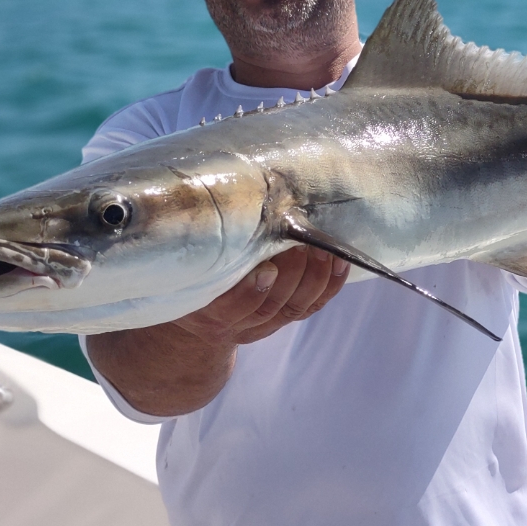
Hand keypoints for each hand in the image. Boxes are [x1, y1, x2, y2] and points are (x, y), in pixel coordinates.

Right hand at [175, 245, 348, 345]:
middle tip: (301, 243)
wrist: (192, 303)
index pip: (228, 308)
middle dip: (291, 275)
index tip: (267, 268)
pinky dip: (329, 286)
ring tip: (323, 249)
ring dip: (313, 278)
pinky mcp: (280, 320)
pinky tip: (340, 262)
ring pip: (292, 308)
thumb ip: (204, 240)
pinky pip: (310, 307)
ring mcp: (258, 325)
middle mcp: (231, 323)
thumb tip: (225, 200)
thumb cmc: (190, 266)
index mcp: (202, 308)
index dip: (250, 292)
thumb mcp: (187, 257)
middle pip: (267, 308)